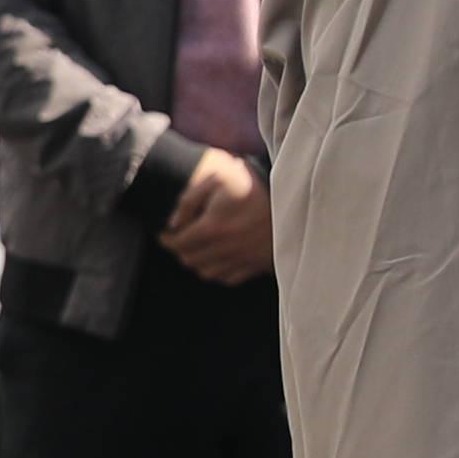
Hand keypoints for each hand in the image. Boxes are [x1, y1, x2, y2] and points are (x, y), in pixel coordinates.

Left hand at [159, 148, 274, 286]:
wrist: (293, 193)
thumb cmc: (252, 183)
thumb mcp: (217, 179)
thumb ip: (189, 200)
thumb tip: (173, 224)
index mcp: (214, 227)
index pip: (178, 243)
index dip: (166, 238)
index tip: (165, 232)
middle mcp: (227, 248)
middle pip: (190, 260)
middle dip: (181, 249)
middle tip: (181, 238)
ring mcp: (244, 258)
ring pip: (206, 273)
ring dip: (198, 261)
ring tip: (199, 248)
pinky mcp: (259, 264)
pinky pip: (229, 278)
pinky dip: (220, 271)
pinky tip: (220, 256)